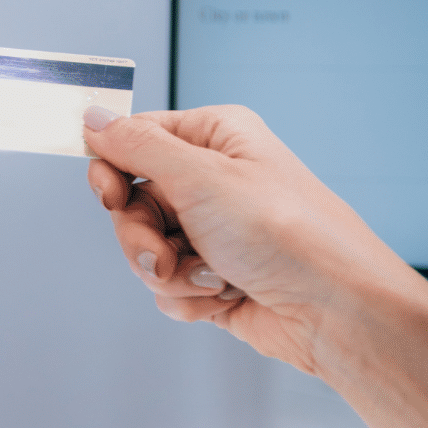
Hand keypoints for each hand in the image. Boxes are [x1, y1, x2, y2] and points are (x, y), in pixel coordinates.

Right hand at [82, 104, 420, 375]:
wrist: (333, 311)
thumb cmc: (289, 235)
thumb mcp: (202, 177)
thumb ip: (137, 146)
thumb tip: (94, 116)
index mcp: (214, 138)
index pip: (132, 140)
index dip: (112, 170)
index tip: (111, 196)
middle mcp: (212, 180)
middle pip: (130, 203)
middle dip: (141, 238)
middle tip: (163, 253)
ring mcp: (210, 230)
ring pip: (143, 249)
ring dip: (167, 272)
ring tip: (209, 277)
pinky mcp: (210, 274)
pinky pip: (166, 284)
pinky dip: (187, 295)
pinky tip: (223, 294)